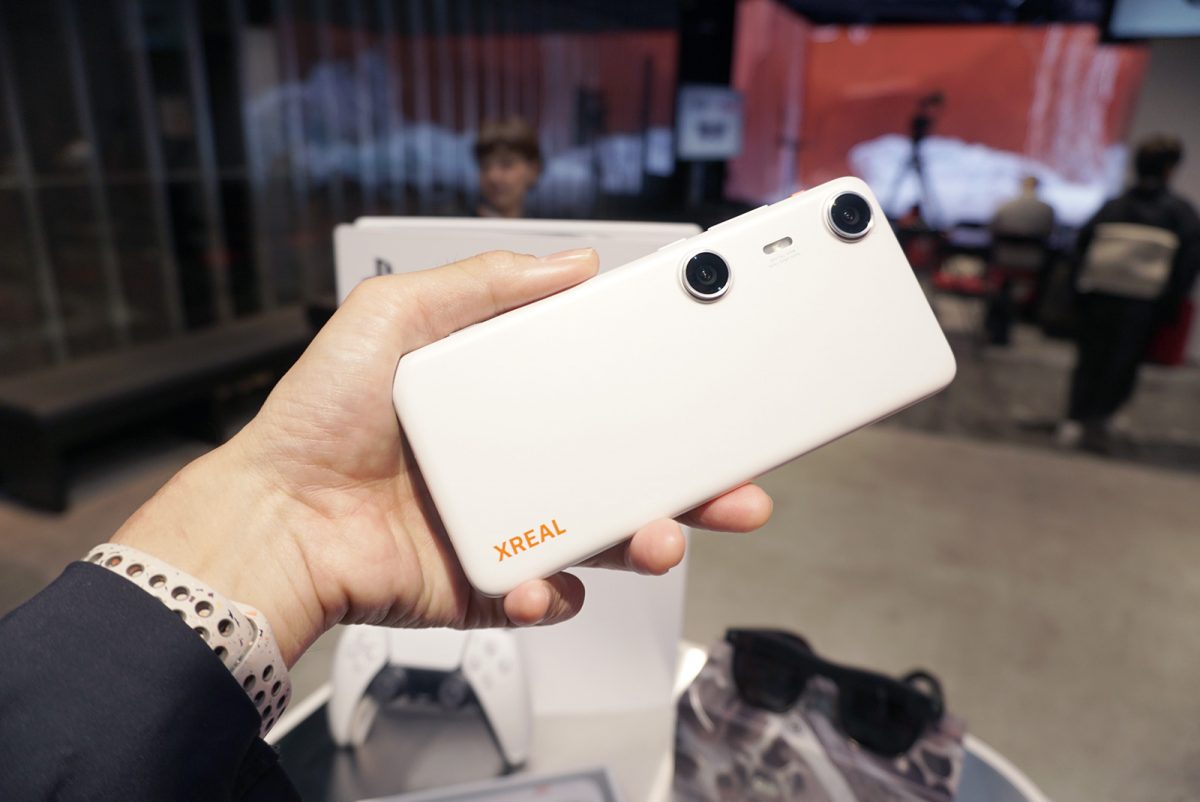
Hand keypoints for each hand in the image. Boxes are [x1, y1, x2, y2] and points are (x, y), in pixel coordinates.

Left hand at [114, 249, 772, 664]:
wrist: (274, 514)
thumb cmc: (321, 414)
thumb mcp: (398, 313)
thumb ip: (486, 283)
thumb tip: (575, 262)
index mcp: (504, 403)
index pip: (601, 395)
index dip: (658, 397)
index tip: (707, 393)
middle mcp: (515, 465)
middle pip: (624, 474)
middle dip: (690, 485)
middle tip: (736, 488)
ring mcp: (505, 528)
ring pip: (604, 539)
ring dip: (647, 542)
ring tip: (660, 541)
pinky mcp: (488, 584)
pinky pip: (547, 593)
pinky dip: (556, 593)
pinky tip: (546, 581)